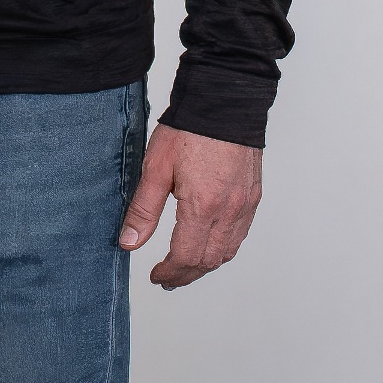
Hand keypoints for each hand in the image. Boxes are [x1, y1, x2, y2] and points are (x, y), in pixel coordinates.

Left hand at [119, 124, 264, 289]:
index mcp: (203, 206)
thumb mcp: (154, 169)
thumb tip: (129, 243)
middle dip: (187, 274)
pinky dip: (224, 246)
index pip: (187, 256)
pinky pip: (241, 233)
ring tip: (185, 267)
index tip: (156, 276)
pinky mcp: (253, 195)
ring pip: (229, 250)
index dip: (170, 272)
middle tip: (167, 278)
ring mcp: (245, 204)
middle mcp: (230, 210)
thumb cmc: (188, 131)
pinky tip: (209, 243)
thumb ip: (143, 210)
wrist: (223, 103)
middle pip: (210, 260)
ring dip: (207, 264)